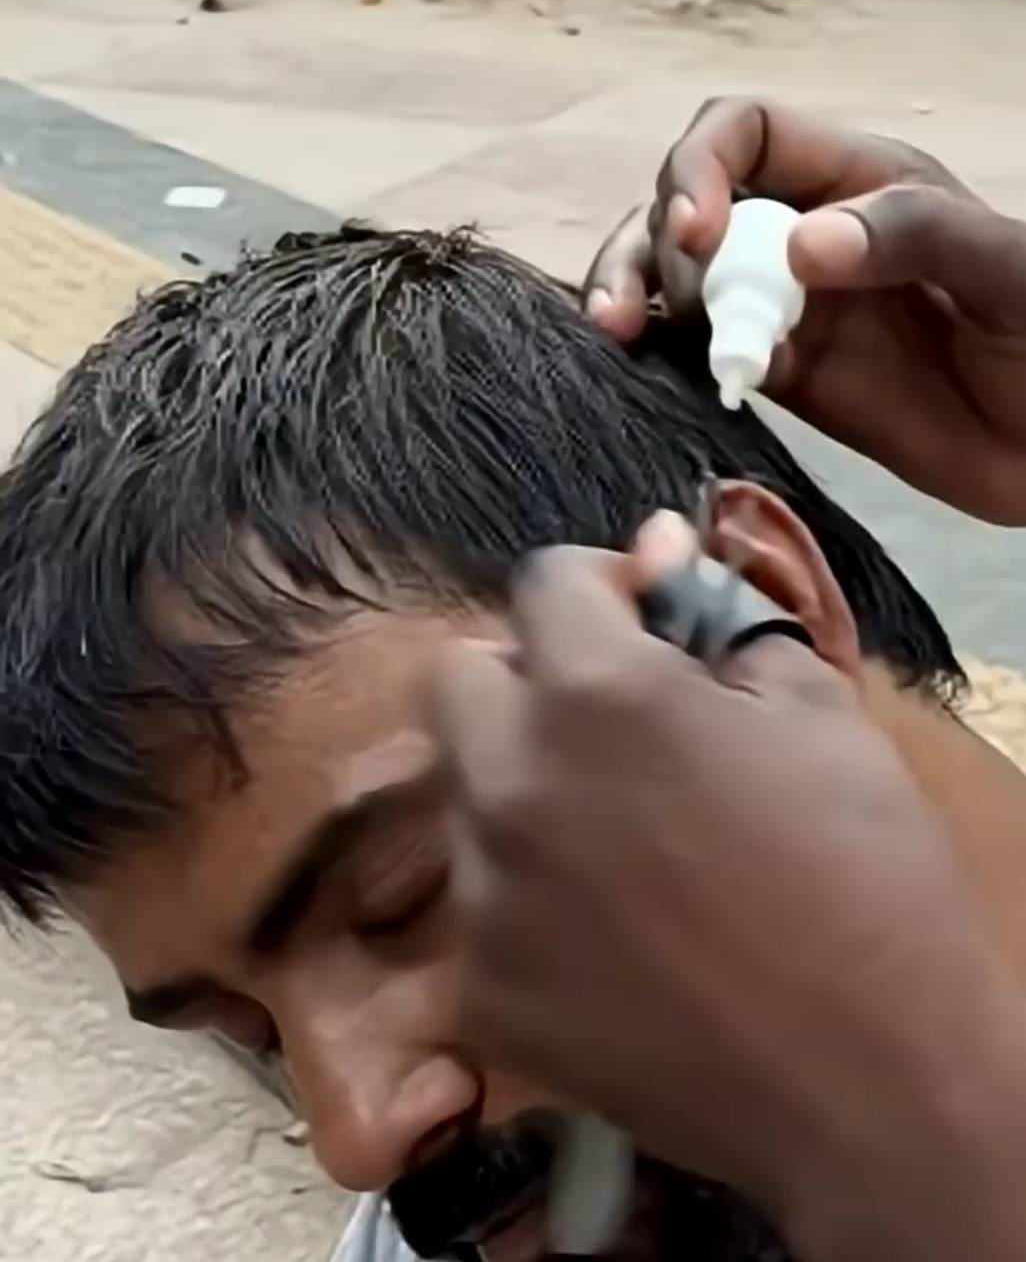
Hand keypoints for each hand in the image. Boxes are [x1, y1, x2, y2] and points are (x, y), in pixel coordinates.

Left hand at [431, 514, 1025, 1261]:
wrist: (876, 1092)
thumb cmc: (868, 882)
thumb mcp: (821, 713)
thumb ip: (723, 622)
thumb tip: (659, 552)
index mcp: (598, 694)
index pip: (543, 579)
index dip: (599, 583)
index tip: (644, 618)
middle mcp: (512, 782)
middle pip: (459, 678)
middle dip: (525, 675)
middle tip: (607, 719)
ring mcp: (487, 896)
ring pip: (464, 793)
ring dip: (522, 785)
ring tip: (617, 838)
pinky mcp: (486, 993)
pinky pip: (483, 905)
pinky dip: (530, 896)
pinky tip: (609, 932)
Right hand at [585, 97, 1025, 523]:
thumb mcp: (1002, 268)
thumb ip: (910, 237)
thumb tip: (799, 247)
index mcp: (855, 180)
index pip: (746, 132)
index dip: (701, 166)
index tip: (696, 231)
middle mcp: (802, 233)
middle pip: (688, 202)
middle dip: (652, 240)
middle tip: (654, 303)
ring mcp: (784, 306)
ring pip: (676, 276)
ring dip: (633, 290)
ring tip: (615, 331)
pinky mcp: (777, 375)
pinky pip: (699, 349)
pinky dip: (662, 353)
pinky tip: (641, 367)